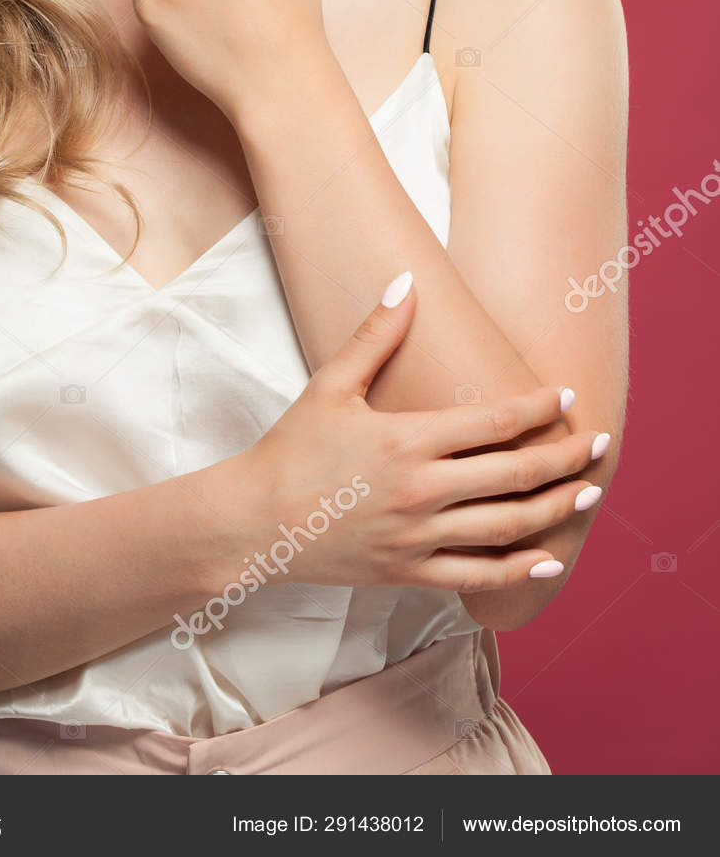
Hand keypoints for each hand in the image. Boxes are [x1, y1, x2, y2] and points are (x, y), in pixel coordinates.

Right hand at [227, 275, 606, 591]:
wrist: (255, 520)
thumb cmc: (292, 448)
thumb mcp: (330, 385)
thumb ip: (375, 335)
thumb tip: (406, 280)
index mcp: (407, 440)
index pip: (494, 422)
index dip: (538, 407)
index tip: (565, 396)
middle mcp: (421, 491)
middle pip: (515, 475)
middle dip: (565, 458)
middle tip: (600, 443)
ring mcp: (418, 537)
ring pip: (507, 527)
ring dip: (554, 509)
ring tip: (587, 493)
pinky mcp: (410, 571)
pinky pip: (477, 576)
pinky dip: (519, 570)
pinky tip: (550, 558)